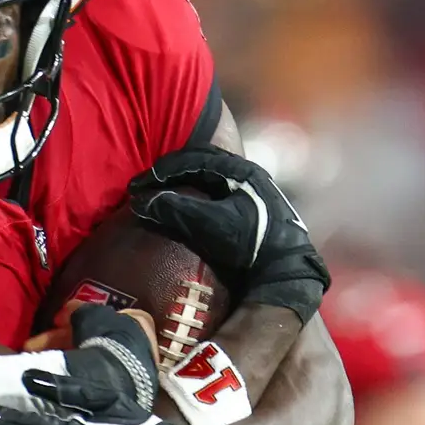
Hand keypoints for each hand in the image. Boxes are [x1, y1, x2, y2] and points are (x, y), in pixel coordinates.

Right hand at [130, 147, 329, 321]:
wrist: (287, 265)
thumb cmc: (252, 241)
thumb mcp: (212, 225)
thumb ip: (178, 210)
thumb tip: (142, 202)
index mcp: (237, 169)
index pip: (190, 159)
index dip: (160, 171)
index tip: (137, 187)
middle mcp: (245, 170)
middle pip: (199, 162)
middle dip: (170, 173)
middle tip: (146, 187)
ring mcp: (250, 185)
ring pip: (208, 174)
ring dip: (183, 181)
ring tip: (162, 193)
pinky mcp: (251, 201)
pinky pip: (216, 187)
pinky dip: (195, 192)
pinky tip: (186, 204)